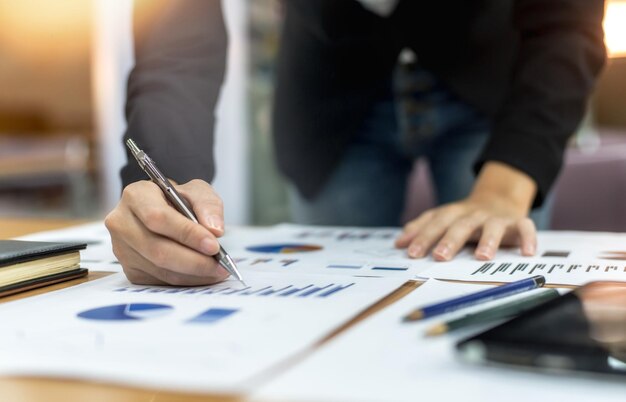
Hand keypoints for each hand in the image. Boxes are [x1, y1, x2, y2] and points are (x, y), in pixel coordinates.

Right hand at [105, 179, 228, 285]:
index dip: (187, 234)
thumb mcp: (196, 191)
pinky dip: (187, 280)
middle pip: (157, 249)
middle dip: (194, 261)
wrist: (163, 210)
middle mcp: (122, 223)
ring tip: (218, 270)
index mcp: (135, 196)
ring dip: (194, 274)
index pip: (158, 218)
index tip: (213, 245)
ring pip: (160, 269)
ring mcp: (122, 249)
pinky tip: (204, 274)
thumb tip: (215, 230)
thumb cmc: (178, 199)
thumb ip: (208, 205)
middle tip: (221, 264)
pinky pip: (161, 281)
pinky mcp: (130, 269)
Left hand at [395, 162, 537, 260]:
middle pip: (461, 224)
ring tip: (482, 257)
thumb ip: (421, 229)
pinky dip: (528, 238)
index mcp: (453, 213)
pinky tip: (527, 252)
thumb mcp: (442, 219)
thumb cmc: (465, 217)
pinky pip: (525, 227)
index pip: (436, 222)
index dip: (423, 236)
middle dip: (450, 239)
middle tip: (440, 256)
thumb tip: (398, 243)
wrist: (498, 199)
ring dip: (488, 240)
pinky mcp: (517, 222)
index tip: (411, 253)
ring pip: (493, 226)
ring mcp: (496, 218)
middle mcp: (474, 214)